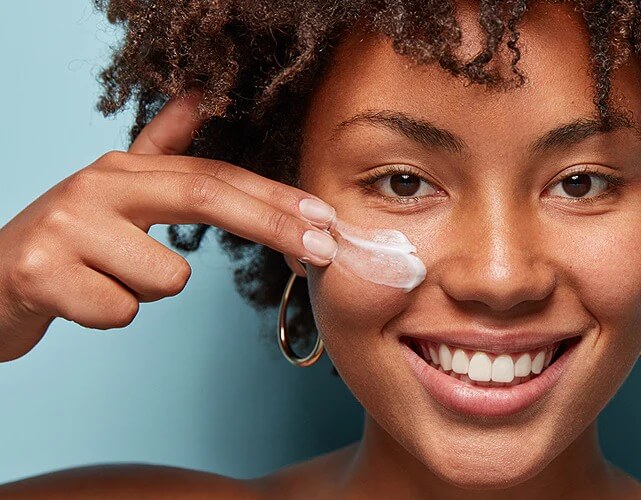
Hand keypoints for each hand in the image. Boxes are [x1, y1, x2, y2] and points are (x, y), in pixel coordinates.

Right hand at [0, 91, 335, 360]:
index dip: (276, 197)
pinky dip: (108, 315)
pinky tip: (79, 300)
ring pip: (165, 278)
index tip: (326, 218)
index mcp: (124, 170)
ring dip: (146, 291)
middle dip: (274, 226)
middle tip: (323, 252)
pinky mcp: (41, 271)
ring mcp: (66, 225)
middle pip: (206, 198)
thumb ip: (159, 149)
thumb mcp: (112, 192)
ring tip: (105, 281)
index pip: (216, 176)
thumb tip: (200, 96)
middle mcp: (97, 185)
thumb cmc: (65, 243)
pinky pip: (120, 311)